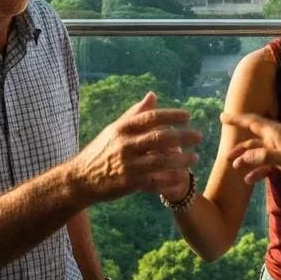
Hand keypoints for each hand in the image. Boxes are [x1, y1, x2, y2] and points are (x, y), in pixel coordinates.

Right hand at [73, 93, 201, 203]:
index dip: (171, 115)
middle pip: (160, 138)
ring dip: (181, 160)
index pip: (151, 118)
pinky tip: (182, 177)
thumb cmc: (101, 150)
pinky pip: (154, 182)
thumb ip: (135, 113)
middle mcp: (125, 145)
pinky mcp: (128, 184)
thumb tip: (153, 95)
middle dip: (183, 136)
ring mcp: (127, 165)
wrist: (80, 179)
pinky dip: (169, 180)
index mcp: (123, 128)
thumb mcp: (115, 128)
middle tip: (199, 136)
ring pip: (161, 161)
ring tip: (195, 158)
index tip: (188, 116)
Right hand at [221, 111, 280, 194]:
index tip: (222, 117)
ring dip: (246, 160)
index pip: (253, 122)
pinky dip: (257, 172)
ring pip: (258, 154)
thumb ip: (265, 156)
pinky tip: (249, 181)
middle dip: (239, 146)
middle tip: (225, 156)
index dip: (238, 119)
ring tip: (235, 169)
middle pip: (253, 140)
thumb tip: (244, 156)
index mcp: (277, 133)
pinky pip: (266, 166)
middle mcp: (277, 140)